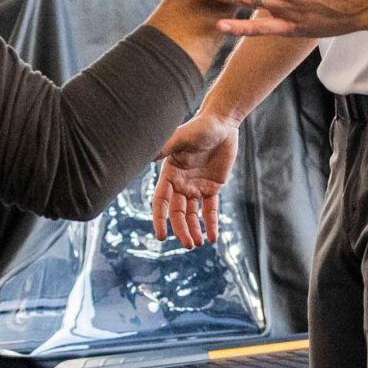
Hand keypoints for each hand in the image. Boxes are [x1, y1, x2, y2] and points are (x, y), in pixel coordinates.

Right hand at [151, 111, 239, 248]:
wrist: (222, 123)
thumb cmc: (200, 127)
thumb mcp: (182, 137)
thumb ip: (166, 147)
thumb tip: (145, 155)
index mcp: (169, 174)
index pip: (161, 201)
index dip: (160, 219)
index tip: (162, 236)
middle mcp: (180, 183)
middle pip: (177, 212)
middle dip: (181, 230)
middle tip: (189, 245)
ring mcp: (196, 186)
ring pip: (192, 214)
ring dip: (194, 230)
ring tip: (199, 244)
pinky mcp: (212, 187)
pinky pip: (210, 209)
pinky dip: (211, 223)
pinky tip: (212, 237)